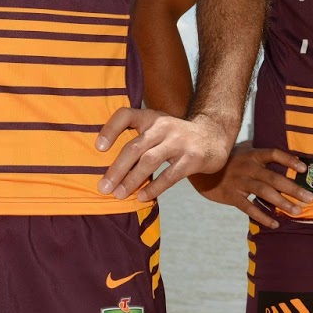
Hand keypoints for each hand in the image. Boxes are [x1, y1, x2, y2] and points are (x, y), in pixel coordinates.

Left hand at [94, 108, 233, 202]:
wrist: (214, 135)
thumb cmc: (176, 136)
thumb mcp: (157, 128)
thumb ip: (138, 140)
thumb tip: (108, 167)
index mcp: (151, 117)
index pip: (125, 115)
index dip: (110, 129)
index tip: (98, 148)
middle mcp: (163, 126)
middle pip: (134, 147)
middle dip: (116, 169)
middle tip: (103, 187)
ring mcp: (179, 142)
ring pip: (149, 161)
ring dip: (132, 180)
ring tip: (119, 194)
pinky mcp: (192, 158)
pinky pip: (170, 175)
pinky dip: (154, 187)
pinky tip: (142, 197)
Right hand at [188, 142, 311, 228]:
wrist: (199, 170)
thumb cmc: (226, 161)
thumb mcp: (241, 151)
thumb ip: (259, 152)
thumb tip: (280, 152)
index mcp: (252, 155)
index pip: (273, 154)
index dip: (289, 160)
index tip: (304, 168)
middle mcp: (247, 167)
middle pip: (273, 178)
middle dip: (293, 188)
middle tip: (310, 198)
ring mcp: (238, 182)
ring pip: (264, 192)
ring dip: (282, 203)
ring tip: (297, 211)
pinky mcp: (231, 195)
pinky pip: (248, 207)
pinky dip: (262, 216)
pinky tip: (274, 223)